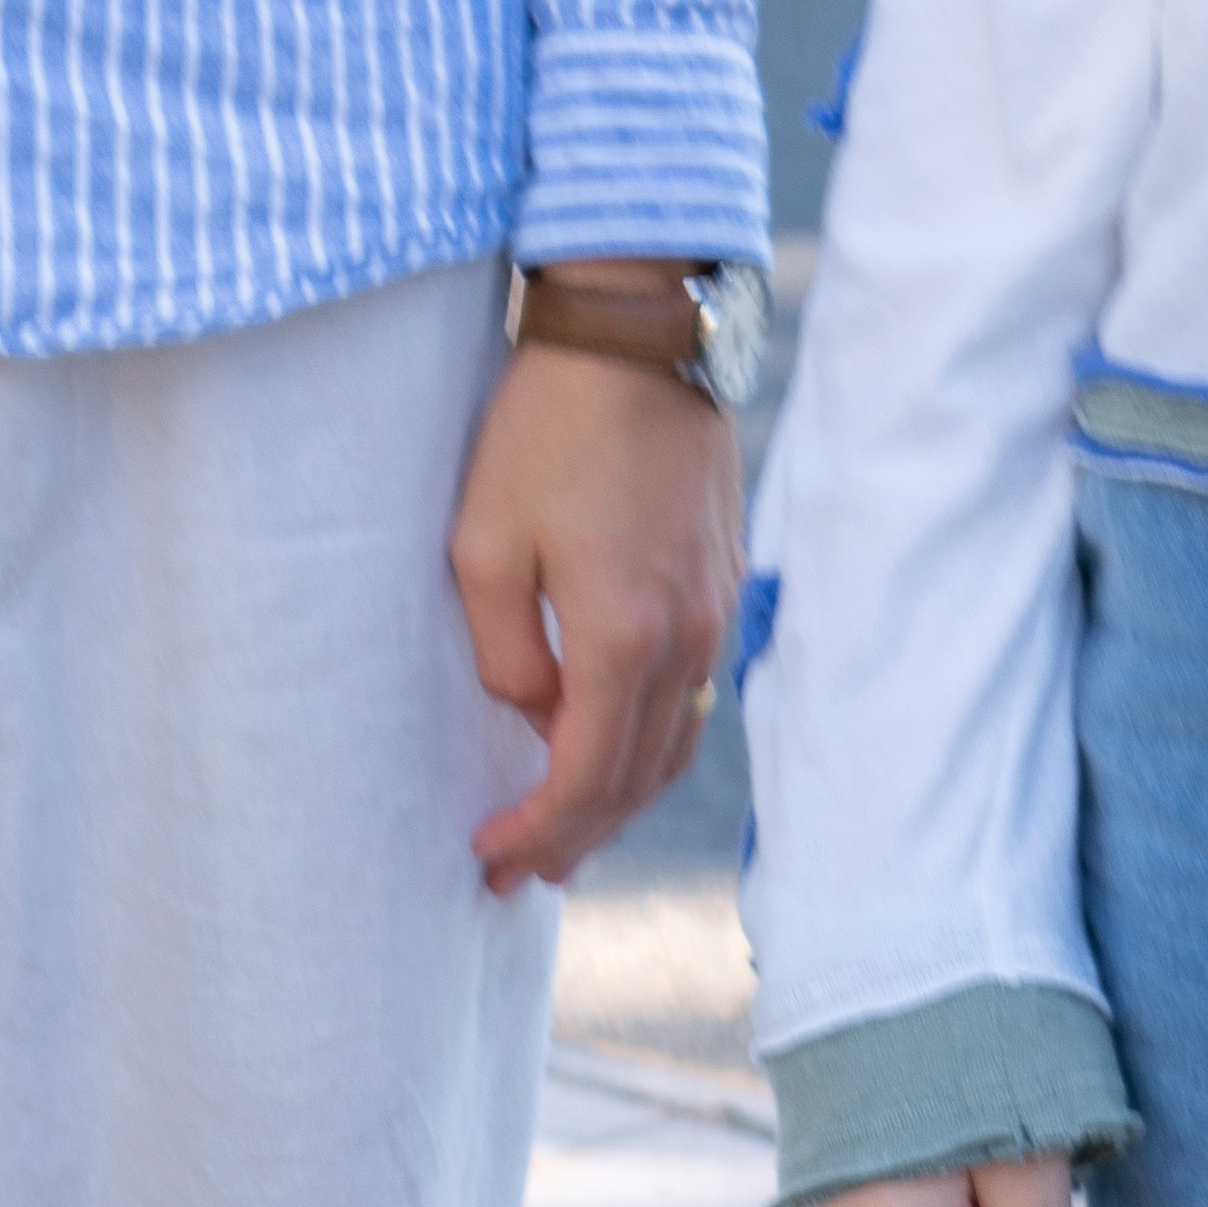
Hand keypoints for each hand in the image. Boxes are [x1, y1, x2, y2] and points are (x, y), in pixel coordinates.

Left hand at [450, 338, 741, 890]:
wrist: (637, 332)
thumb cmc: (543, 428)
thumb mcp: (483, 542)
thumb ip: (506, 652)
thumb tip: (535, 713)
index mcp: (626, 637)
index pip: (586, 778)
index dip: (538, 832)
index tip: (490, 859)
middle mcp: (689, 638)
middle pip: (639, 778)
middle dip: (578, 837)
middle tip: (521, 874)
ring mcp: (718, 610)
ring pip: (676, 742)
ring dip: (621, 797)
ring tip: (567, 833)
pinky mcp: (724, 579)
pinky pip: (691, 692)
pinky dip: (650, 739)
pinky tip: (610, 743)